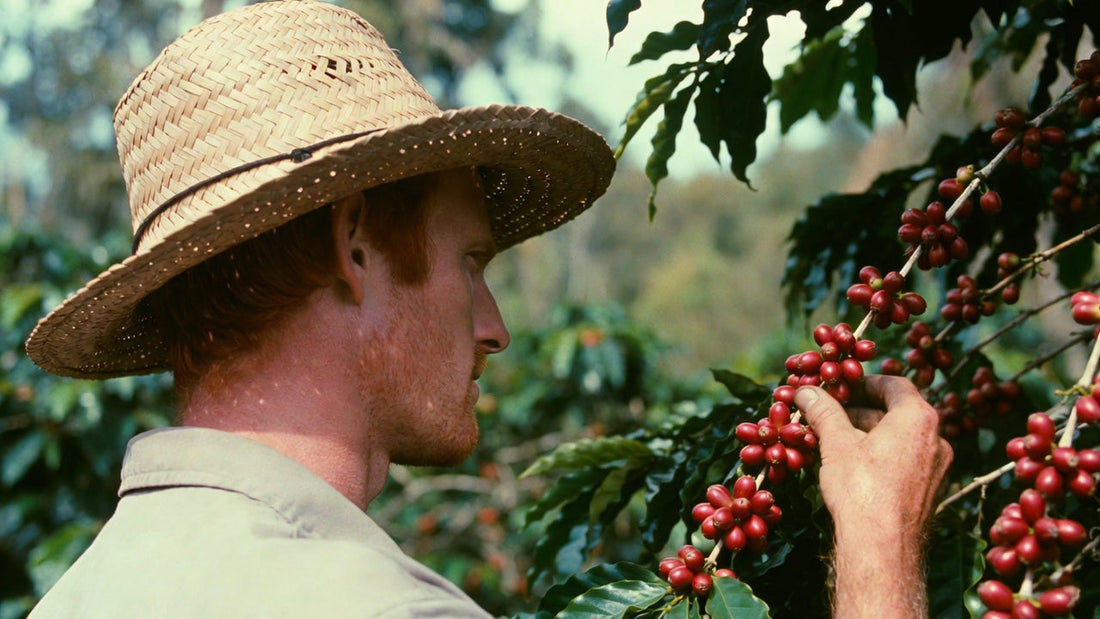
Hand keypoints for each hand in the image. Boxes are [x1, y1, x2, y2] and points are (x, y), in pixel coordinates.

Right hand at [794, 375, 952, 617]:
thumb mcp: (836, 443)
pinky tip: (853, 467)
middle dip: (861, 411)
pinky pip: (906, 461)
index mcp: (918, 418)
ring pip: (901, 438)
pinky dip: (882, 456)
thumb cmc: (861, 488)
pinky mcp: (930, 491)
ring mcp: (937, 467)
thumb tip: (805, 390)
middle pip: (897, 412)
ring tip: (834, 441)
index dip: (865, 382)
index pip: (895, 385)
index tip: (841, 387)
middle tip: (830, 414)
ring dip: (870, 434)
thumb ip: (823, 411)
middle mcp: (936, 439)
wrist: (882, 547)